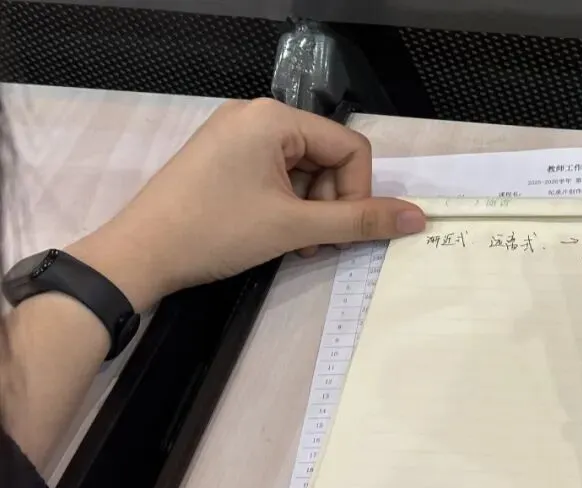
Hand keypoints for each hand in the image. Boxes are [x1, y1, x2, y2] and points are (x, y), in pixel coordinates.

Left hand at [66, 98, 425, 310]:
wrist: (139, 256)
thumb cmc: (216, 232)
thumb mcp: (295, 228)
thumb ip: (360, 221)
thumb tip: (419, 218)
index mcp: (274, 117)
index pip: (350, 148)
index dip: (357, 192)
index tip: (338, 231)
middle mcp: (256, 115)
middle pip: (328, 157)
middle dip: (330, 203)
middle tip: (312, 242)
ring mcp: (236, 134)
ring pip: (304, 170)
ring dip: (309, 209)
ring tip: (292, 242)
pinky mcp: (223, 157)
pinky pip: (276, 173)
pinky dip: (285, 204)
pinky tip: (273, 232)